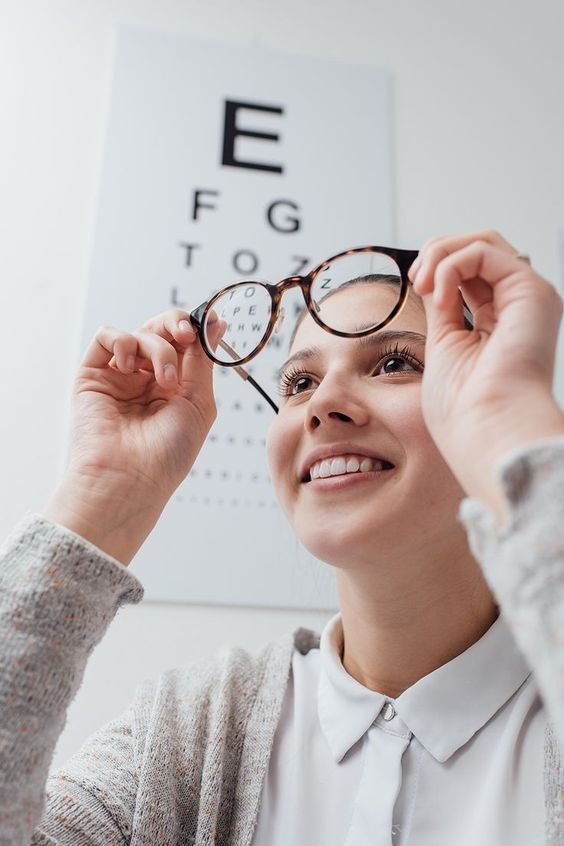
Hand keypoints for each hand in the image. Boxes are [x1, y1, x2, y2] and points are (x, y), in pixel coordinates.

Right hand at [42, 309, 224, 562]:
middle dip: (177, 325)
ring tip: (165, 380)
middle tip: (186, 336)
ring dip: (158, 348)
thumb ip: (202, 360)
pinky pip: (107, 337)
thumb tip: (213, 322)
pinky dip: (124, 342)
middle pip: (161, 330)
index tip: (209, 324)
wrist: (130, 478)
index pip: (184, 345)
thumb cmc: (167, 453)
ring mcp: (119, 376)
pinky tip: (131, 368)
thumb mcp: (198, 402)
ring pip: (139, 333)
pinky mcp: (92, 375)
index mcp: (174, 387)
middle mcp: (146, 379)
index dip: (196, 330)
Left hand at [409, 230, 563, 521]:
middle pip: (478, 247)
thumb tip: (428, 277)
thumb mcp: (443, 343)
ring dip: (441, 255)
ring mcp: (527, 297)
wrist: (487, 431)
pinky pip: (485, 251)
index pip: (469, 271)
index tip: (413, 285)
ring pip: (482, 241)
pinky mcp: (532, 292)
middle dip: (437, 253)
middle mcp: (517, 305)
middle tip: (415, 279)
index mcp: (498, 321)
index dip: (436, 267)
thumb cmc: (464, 408)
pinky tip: (440, 295)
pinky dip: (452, 266)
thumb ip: (442, 307)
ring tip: (423, 283)